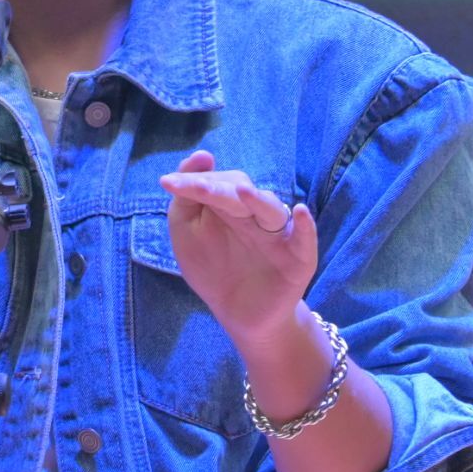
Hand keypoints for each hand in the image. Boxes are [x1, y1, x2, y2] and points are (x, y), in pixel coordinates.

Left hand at [158, 149, 315, 339]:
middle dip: (219, 189)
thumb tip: (201, 156)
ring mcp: (278, 235)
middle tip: (197, 187)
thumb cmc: (211, 268)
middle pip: (241, 195)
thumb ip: (185, 198)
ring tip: (243, 191)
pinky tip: (300, 212)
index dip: (194, 182)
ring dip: (258, 200)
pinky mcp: (298, 259)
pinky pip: (304, 239)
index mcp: (230, 206)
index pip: (217, 184)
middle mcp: (255, 215)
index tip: (167, 182)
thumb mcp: (187, 232)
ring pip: (271, 211)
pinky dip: (305, 226)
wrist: (237, 315)